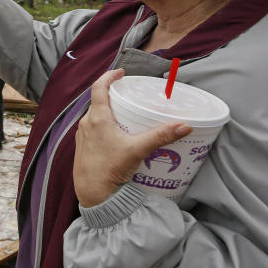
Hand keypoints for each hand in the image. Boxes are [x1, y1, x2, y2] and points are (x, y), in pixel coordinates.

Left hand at [73, 69, 192, 206]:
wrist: (93, 194)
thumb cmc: (110, 170)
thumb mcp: (138, 150)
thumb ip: (161, 136)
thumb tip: (184, 126)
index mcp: (97, 118)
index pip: (98, 87)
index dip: (109, 76)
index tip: (121, 73)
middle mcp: (86, 124)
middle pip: (97, 101)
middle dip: (112, 95)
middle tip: (127, 94)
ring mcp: (82, 136)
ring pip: (94, 116)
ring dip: (107, 111)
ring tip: (124, 113)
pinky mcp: (83, 147)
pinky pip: (92, 129)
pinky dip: (103, 125)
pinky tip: (116, 134)